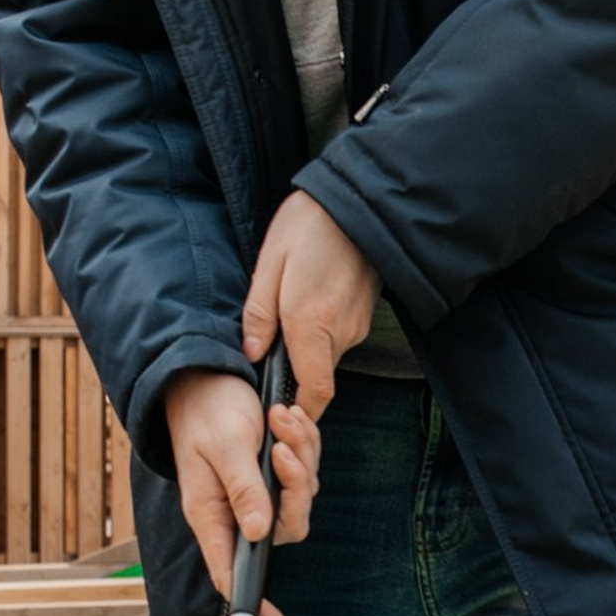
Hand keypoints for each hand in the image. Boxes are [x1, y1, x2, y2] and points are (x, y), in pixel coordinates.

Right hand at [163, 368, 320, 615]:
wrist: (207, 376)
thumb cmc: (206, 412)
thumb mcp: (224, 446)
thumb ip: (243, 488)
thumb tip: (259, 533)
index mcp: (212, 514)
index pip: (230, 571)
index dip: (253, 599)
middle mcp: (236, 511)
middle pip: (284, 529)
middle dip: (294, 488)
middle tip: (281, 448)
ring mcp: (257, 494)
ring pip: (300, 497)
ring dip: (301, 458)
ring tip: (281, 419)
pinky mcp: (274, 475)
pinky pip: (305, 473)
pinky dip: (304, 445)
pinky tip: (287, 419)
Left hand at [241, 191, 380, 422]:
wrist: (356, 201)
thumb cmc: (309, 227)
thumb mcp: (270, 265)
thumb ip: (259, 315)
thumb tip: (251, 353)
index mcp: (313, 325)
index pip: (315, 393)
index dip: (300, 413)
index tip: (280, 415)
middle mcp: (342, 332)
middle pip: (316, 374)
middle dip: (293, 372)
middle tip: (267, 352)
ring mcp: (358, 324)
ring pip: (326, 354)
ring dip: (305, 347)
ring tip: (284, 315)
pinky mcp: (364, 312)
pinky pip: (338, 335)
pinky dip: (319, 330)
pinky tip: (306, 301)